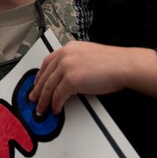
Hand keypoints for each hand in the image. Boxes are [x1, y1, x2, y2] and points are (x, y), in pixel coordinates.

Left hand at [28, 41, 156, 114]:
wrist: (123, 65)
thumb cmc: (112, 62)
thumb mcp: (89, 56)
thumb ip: (75, 62)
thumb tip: (67, 76)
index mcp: (68, 48)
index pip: (47, 62)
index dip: (40, 75)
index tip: (36, 83)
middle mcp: (64, 55)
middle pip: (45, 75)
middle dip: (38, 89)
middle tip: (33, 99)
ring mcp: (66, 67)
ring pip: (49, 87)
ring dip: (43, 100)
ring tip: (41, 109)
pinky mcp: (71, 80)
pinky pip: (58, 96)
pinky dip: (55, 104)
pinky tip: (55, 109)